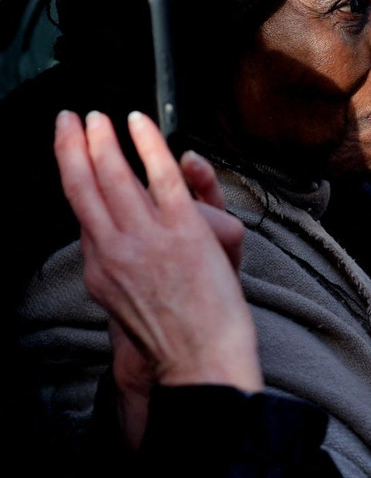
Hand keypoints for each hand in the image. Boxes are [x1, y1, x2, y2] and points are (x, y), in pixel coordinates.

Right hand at [54, 110, 261, 448]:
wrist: (196, 361)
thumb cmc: (172, 335)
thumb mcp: (131, 300)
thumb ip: (119, 261)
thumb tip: (106, 231)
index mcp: (100, 268)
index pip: (82, 213)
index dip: (74, 178)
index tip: (71, 153)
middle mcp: (113, 250)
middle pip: (82, 189)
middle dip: (71, 149)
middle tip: (67, 120)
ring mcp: (146, 237)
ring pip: (113, 178)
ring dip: (101, 141)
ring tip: (95, 117)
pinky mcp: (182, 230)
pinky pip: (162, 176)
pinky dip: (148, 145)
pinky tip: (138, 123)